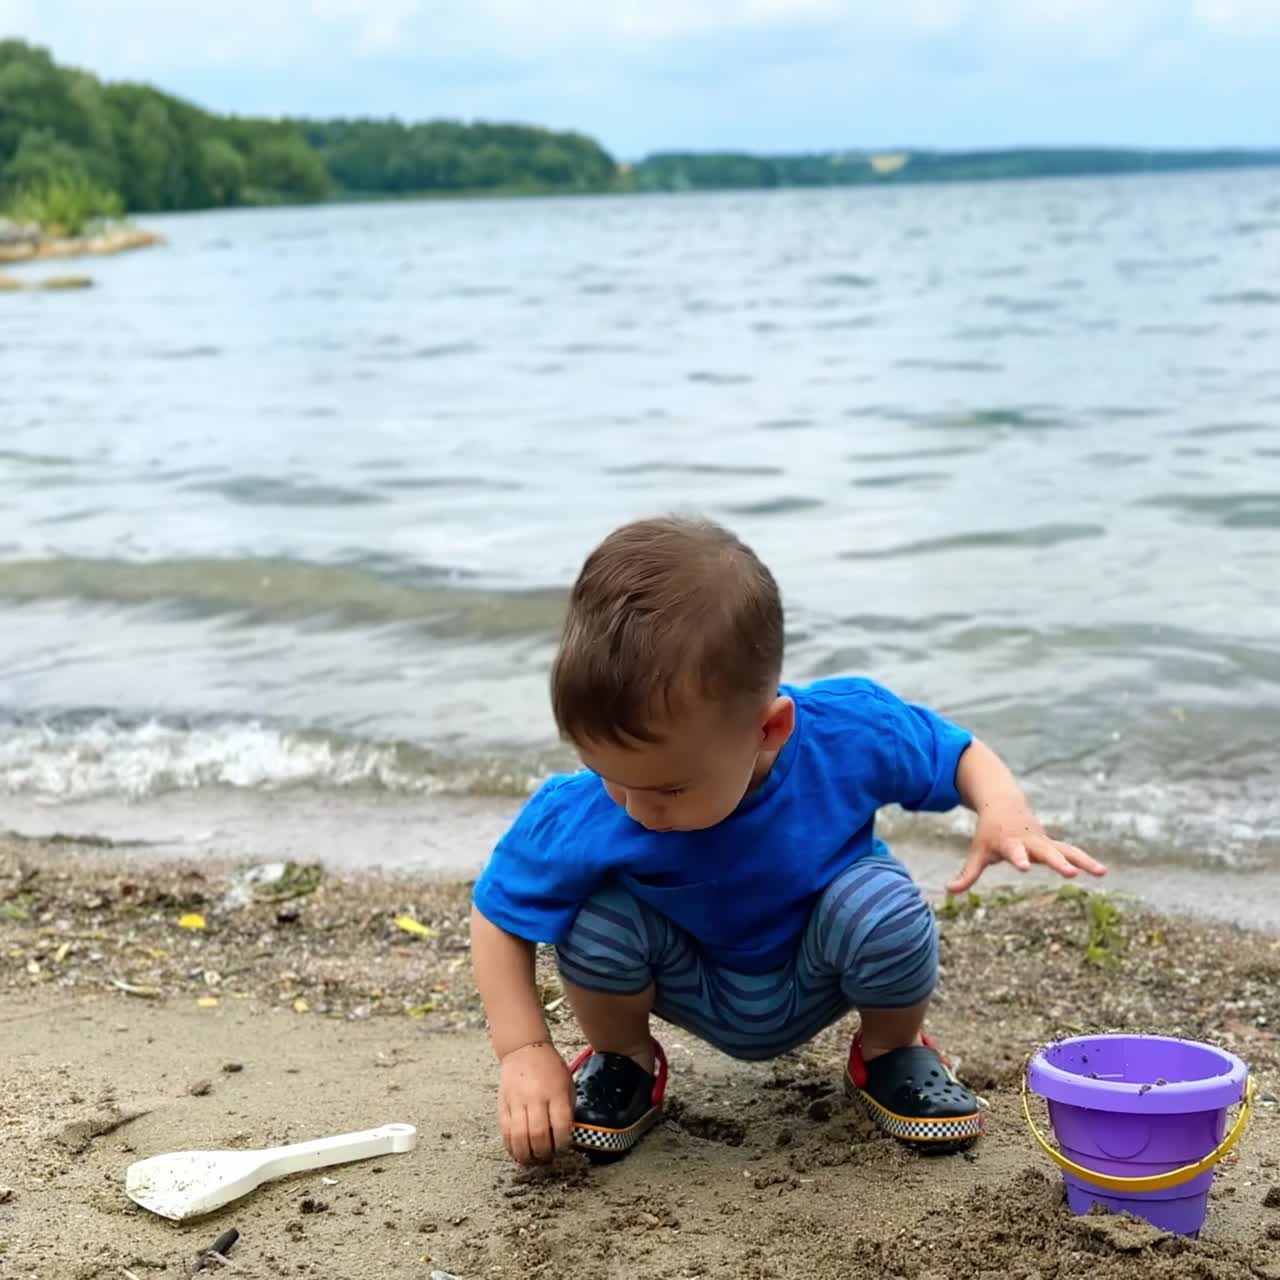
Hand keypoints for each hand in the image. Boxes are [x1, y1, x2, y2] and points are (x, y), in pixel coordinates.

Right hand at [498, 1042, 574, 1164]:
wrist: (524, 1049)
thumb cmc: (550, 1068)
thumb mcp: (567, 1083)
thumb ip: (567, 1109)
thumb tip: (566, 1137)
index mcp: (556, 1091)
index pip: (560, 1126)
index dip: (563, 1144)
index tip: (563, 1148)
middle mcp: (535, 1097)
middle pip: (538, 1135)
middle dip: (544, 1153)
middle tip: (548, 1158)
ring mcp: (517, 1101)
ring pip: (519, 1137)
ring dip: (527, 1155)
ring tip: (533, 1160)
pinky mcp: (503, 1105)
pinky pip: (505, 1132)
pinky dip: (512, 1147)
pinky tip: (519, 1153)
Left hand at [948, 801, 1106, 894]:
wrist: (1003, 804)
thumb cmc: (989, 833)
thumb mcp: (977, 851)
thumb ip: (968, 873)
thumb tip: (950, 890)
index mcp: (1010, 843)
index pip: (1014, 853)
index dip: (1019, 859)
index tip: (1024, 867)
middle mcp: (1030, 842)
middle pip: (1046, 852)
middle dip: (1058, 863)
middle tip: (1071, 874)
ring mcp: (1044, 842)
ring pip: (1066, 850)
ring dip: (1082, 861)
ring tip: (1101, 872)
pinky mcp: (1053, 843)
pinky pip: (1072, 852)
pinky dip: (1086, 860)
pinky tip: (1102, 871)